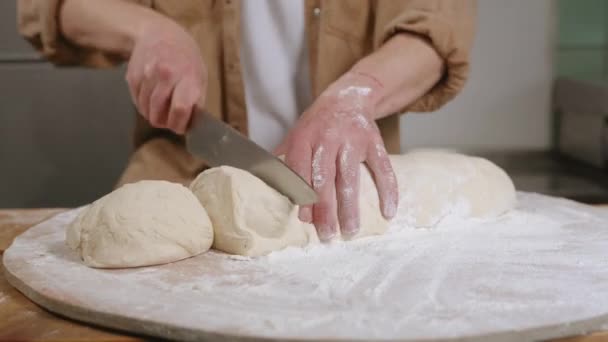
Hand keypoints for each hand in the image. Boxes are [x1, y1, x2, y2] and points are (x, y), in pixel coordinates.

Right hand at [126, 20, 205, 133]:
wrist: (160, 33)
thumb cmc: (186, 59)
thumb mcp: (200, 76)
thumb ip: (197, 101)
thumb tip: (191, 125)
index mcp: (188, 77)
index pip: (180, 109)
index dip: (178, 124)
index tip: (179, 127)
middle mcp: (166, 75)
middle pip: (158, 114)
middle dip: (163, 123)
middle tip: (169, 120)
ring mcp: (147, 75)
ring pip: (145, 110)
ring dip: (152, 114)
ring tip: (160, 107)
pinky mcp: (132, 76)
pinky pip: (136, 102)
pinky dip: (143, 105)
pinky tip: (151, 97)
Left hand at [277, 72, 397, 239]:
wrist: (348, 97)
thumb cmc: (318, 123)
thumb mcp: (296, 134)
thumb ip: (284, 160)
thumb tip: (267, 190)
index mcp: (305, 137)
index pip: (302, 170)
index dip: (303, 194)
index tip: (306, 219)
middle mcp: (328, 138)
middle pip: (326, 178)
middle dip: (326, 209)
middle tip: (327, 234)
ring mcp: (353, 140)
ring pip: (351, 177)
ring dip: (351, 207)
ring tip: (350, 231)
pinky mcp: (374, 142)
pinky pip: (383, 168)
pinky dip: (388, 190)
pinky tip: (388, 212)